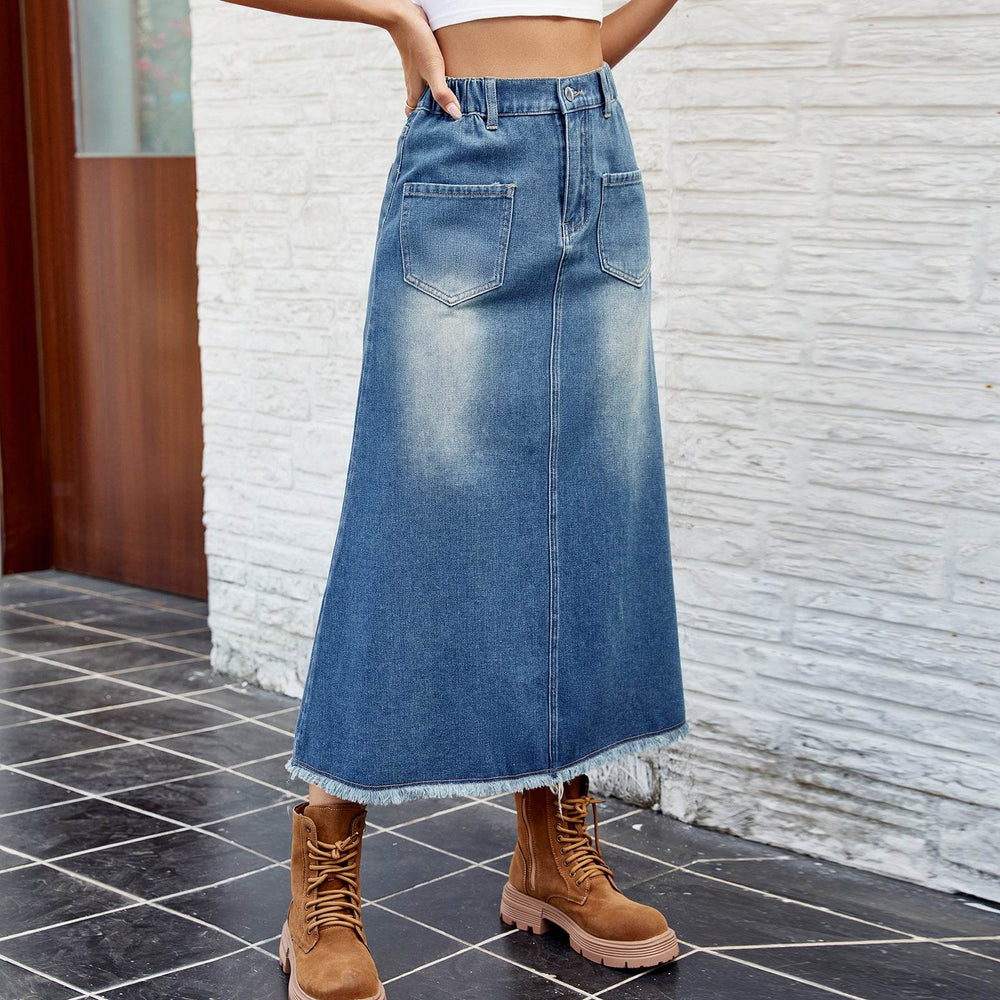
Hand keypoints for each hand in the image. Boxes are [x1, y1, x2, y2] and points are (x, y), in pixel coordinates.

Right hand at [388, 5, 461, 119]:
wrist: (406, 17)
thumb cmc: (419, 45)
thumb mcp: (433, 71)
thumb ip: (443, 94)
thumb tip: (455, 115)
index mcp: (415, 92)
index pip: (414, 116)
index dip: (421, 126)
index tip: (435, 134)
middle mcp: (415, 85)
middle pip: (421, 106)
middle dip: (432, 116)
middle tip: (449, 124)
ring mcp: (419, 74)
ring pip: (426, 93)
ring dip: (437, 100)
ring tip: (454, 107)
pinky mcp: (424, 63)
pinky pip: (431, 79)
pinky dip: (439, 86)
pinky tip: (451, 85)